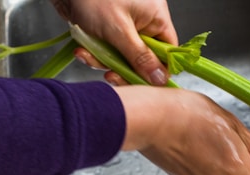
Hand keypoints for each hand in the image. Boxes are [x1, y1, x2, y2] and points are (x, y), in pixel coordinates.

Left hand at [51, 0, 177, 84]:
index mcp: (156, 18)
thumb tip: (160, 79)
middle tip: (111, 75)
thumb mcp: (118, 29)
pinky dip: (95, 54)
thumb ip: (140, 57)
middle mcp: (144, 23)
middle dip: (124, 69)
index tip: (142, 82)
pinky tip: (82, 49)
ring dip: (104, 61)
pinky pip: (108, 52)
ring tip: (88, 54)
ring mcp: (126, 28)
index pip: (167, 53)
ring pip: (123, 58)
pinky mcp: (109, 31)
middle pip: (144, 60)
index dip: (157, 71)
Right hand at [114, 85, 249, 174]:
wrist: (149, 120)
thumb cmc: (186, 114)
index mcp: (235, 167)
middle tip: (228, 137)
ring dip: (219, 160)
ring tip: (206, 136)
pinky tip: (193, 143)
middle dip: (239, 163)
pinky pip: (203, 174)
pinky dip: (203, 162)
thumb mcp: (231, 123)